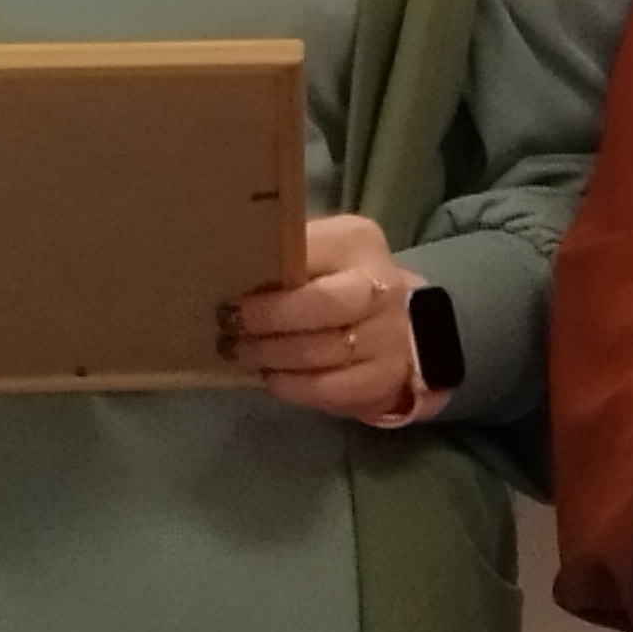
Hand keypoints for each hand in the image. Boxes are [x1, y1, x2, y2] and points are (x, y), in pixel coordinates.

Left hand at [230, 216, 430, 422]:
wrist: (404, 330)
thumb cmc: (341, 283)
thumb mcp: (321, 252)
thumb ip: (286, 254)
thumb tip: (228, 264)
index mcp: (357, 244)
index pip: (306, 251)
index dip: (265, 273)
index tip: (228, 288)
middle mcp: (379, 288)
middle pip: (321, 304)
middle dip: (267, 318)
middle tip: (229, 326)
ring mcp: (385, 337)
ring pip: (316, 351)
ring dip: (267, 355)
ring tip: (238, 351)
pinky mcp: (379, 380)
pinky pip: (323, 388)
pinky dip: (287, 384)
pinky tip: (268, 376)